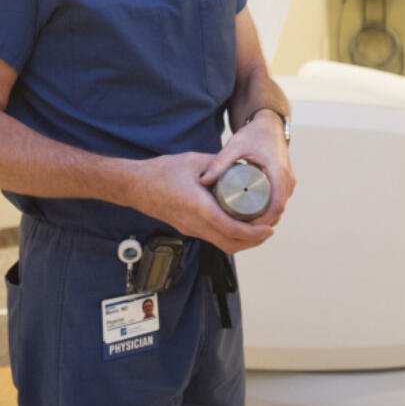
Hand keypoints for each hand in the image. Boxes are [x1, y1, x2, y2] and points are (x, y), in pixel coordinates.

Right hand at [125, 152, 273, 254]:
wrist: (136, 186)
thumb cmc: (161, 172)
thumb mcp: (193, 161)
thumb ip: (217, 164)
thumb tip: (239, 164)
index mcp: (197, 206)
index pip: (230, 228)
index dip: (253, 232)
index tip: (268, 228)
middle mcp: (194, 223)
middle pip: (230, 244)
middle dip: (253, 241)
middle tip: (268, 230)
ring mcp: (190, 229)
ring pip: (222, 244)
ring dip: (242, 241)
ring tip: (257, 229)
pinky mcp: (187, 229)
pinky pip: (213, 238)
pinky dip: (230, 236)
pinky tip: (238, 224)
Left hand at [199, 111, 294, 227]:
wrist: (270, 124)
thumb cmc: (254, 134)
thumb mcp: (235, 146)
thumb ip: (220, 162)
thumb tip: (204, 181)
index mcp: (278, 172)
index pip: (276, 206)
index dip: (262, 221)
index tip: (244, 228)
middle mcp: (287, 180)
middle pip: (278, 211)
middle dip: (261, 224)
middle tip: (239, 230)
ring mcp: (288, 182)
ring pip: (279, 208)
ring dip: (265, 219)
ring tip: (243, 227)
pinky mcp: (285, 182)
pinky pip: (279, 202)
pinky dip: (269, 211)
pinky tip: (253, 218)